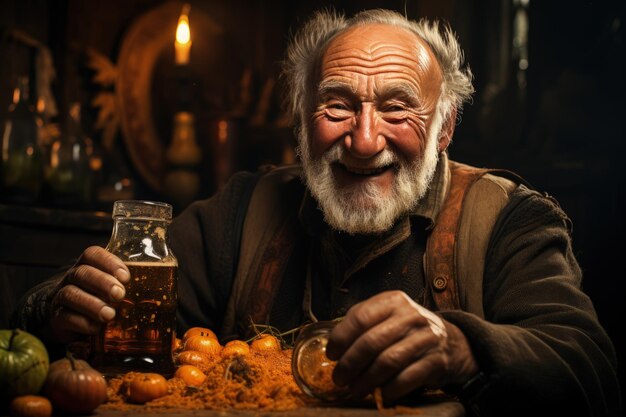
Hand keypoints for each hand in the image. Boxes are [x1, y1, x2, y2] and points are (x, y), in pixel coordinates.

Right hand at [45, 246, 129, 343]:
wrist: (65, 318)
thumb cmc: (96, 297)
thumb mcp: (109, 286)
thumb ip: (125, 283)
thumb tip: (161, 283)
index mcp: (87, 265)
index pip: (92, 254)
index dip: (109, 262)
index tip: (125, 276)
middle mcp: (72, 278)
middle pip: (82, 273)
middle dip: (102, 282)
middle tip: (120, 294)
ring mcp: (60, 297)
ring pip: (71, 294)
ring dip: (92, 304)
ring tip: (109, 314)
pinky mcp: (57, 318)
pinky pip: (65, 317)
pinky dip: (82, 323)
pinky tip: (96, 328)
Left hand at [326, 290, 477, 401]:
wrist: (452, 342)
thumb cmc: (409, 329)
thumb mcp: (389, 314)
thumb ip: (364, 321)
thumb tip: (335, 344)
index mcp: (393, 301)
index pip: (360, 317)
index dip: (341, 338)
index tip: (332, 354)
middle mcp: (410, 315)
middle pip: (371, 342)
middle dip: (349, 364)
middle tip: (339, 378)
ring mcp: (425, 338)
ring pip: (387, 362)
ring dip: (366, 380)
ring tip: (355, 390)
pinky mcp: (435, 360)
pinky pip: (405, 378)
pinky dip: (389, 390)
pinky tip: (379, 395)